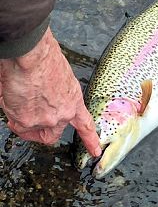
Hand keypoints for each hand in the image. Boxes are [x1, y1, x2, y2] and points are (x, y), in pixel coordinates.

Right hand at [0, 27, 100, 156]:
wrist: (32, 55)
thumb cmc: (45, 58)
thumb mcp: (60, 77)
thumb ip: (55, 93)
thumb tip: (43, 97)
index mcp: (74, 100)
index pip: (85, 125)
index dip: (90, 140)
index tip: (95, 151)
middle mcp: (63, 114)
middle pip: (53, 135)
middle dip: (40, 133)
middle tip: (30, 124)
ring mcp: (46, 120)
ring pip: (31, 130)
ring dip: (23, 120)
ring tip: (18, 100)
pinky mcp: (28, 121)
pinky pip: (17, 125)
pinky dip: (12, 114)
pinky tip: (12, 99)